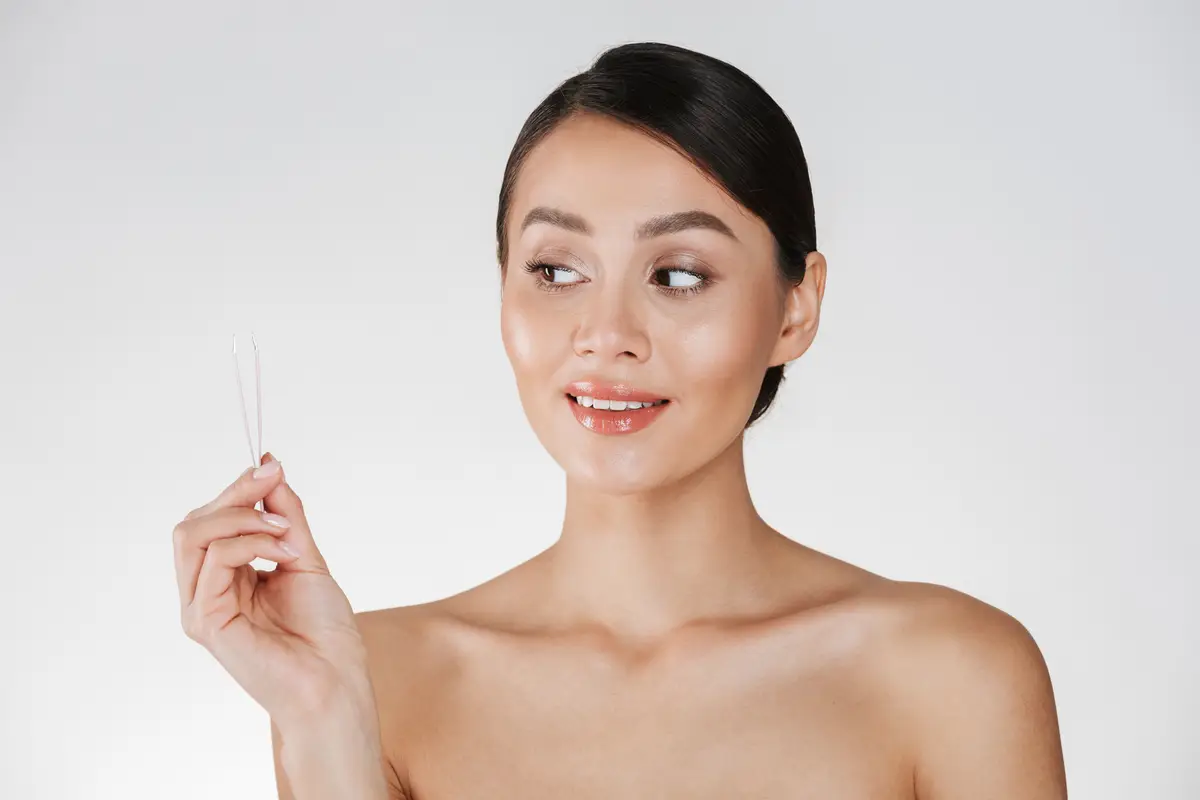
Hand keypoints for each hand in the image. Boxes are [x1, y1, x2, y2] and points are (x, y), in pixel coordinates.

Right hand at [173, 453, 374, 729]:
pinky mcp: (206, 621)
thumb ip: (285, 515)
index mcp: (224, 579)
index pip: (209, 521)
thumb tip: (270, 466)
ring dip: (243, 518)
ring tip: (286, 531)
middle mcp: (204, 593)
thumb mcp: (305, 556)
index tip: (272, 466)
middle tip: (273, 482)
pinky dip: (250, 543)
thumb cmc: (324, 631)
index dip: (237, 488)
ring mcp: (200, 608)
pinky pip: (214, 560)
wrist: (336, 680)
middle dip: (235, 494)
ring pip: (192, 535)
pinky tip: (285, 551)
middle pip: (193, 522)